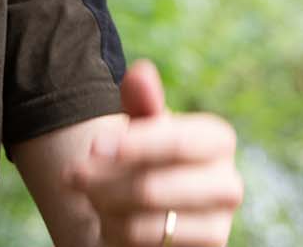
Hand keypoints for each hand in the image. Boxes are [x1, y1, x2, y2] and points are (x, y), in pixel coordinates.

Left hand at [66, 60, 242, 245]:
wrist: (153, 214)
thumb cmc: (147, 160)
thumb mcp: (141, 129)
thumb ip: (141, 102)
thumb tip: (140, 72)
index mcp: (218, 140)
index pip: (175, 142)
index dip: (132, 145)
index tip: (93, 147)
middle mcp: (229, 183)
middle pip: (152, 187)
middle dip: (102, 183)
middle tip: (73, 177)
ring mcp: (220, 223)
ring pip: (145, 220)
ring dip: (105, 207)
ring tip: (93, 197)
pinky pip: (149, 244)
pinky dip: (118, 232)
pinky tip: (111, 222)